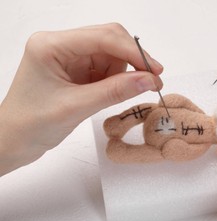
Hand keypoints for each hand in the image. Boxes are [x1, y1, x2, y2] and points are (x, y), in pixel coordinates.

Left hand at [0, 23, 162, 174]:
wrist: (15, 140)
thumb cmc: (32, 124)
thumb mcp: (77, 107)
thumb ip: (115, 91)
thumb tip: (150, 80)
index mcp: (52, 45)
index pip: (102, 37)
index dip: (133, 52)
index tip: (155, 70)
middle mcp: (61, 44)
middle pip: (109, 39)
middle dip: (132, 60)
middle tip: (152, 80)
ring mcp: (69, 55)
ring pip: (111, 54)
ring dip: (123, 73)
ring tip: (116, 95)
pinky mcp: (76, 68)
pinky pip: (106, 67)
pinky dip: (116, 80)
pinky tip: (108, 93)